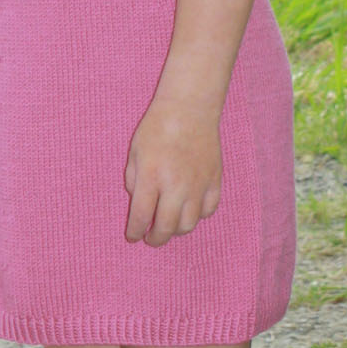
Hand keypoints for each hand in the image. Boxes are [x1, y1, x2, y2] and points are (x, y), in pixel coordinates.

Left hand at [124, 96, 221, 245]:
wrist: (189, 109)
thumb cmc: (157, 127)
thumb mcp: (134, 152)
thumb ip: (133, 181)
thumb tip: (139, 203)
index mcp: (151, 177)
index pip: (141, 216)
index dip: (135, 231)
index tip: (133, 236)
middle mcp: (175, 185)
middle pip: (166, 227)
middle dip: (156, 238)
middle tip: (151, 238)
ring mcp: (197, 185)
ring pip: (189, 224)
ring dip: (176, 229)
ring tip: (169, 224)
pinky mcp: (214, 180)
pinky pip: (208, 210)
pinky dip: (198, 215)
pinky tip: (189, 210)